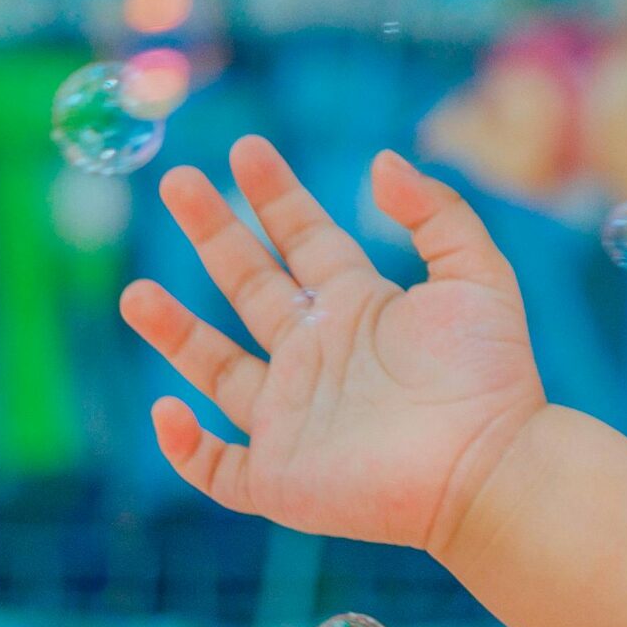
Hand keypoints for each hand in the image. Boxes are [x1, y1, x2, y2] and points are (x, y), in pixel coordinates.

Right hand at [118, 138, 546, 558]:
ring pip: (215, 370)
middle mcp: (318, 355)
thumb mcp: (477, 275)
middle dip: (213, 233)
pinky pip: (217, 465)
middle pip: (250, 285)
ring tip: (134, 294)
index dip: (275, 195)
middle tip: (177, 181)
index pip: (305, 240)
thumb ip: (438, 214)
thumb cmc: (490, 373)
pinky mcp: (281, 478)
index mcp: (360, 307)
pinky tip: (168, 410)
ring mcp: (294, 415)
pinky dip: (184, 445)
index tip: (245, 148)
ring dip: (174, 334)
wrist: (493, 464)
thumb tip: (382, 161)